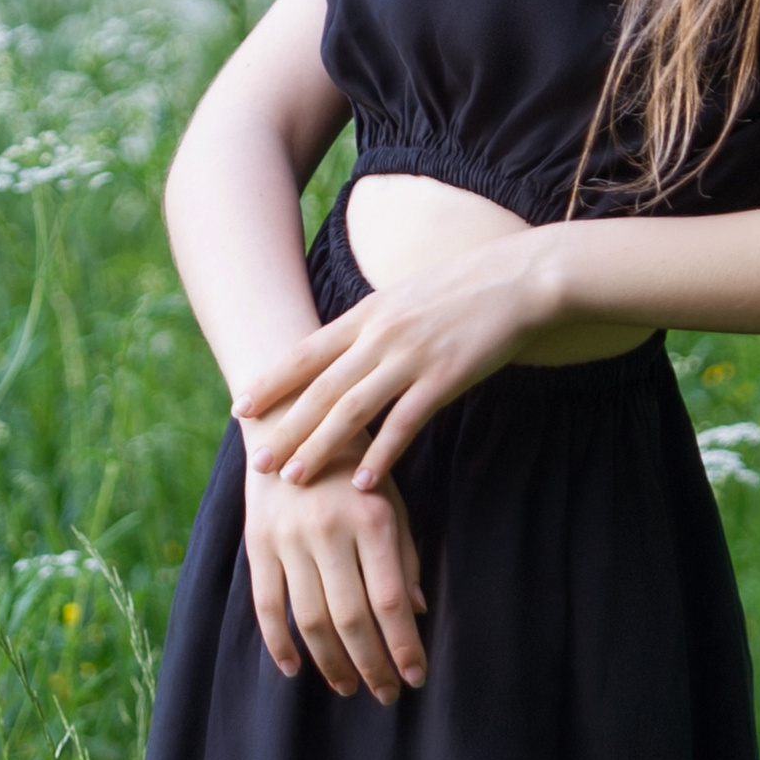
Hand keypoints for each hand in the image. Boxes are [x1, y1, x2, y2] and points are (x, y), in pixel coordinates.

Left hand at [233, 236, 553, 492]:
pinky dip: (382, 453)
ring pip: (353, 410)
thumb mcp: (404, 298)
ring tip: (295, 479)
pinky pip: (405, 422)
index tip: (240, 409)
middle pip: (320, 389)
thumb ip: (371, 327)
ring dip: (320, 448)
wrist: (519, 278)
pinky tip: (363, 482)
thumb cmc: (463, 289)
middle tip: (257, 463)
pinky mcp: (445, 377)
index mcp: (366, 314)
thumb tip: (341, 351)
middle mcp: (380, 335)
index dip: (270, 383)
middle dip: (284, 429)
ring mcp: (411, 356)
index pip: (304, 353)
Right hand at [242, 441, 427, 699]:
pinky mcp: (258, 544)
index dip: (403, 645)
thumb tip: (416, 613)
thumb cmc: (353, 465)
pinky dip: (279, 643)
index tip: (415, 678)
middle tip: (385, 694)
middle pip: (352, 617)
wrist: (289, 421)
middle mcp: (330, 531)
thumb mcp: (391, 499)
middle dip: (372, 664)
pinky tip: (295, 669)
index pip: (390, 600)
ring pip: (309, 619)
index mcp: (372, 519)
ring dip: (331, 662)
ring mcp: (289, 539)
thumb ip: (404, 555)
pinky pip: (266, 605)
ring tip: (349, 686)